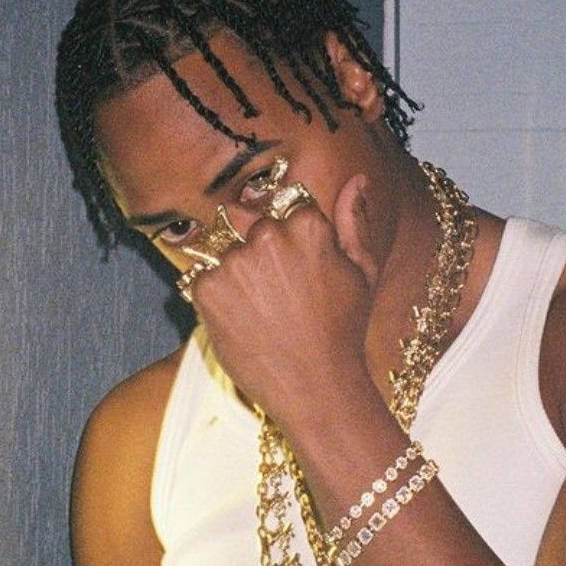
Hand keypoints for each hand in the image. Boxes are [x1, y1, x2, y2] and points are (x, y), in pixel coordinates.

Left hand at [190, 174, 377, 428]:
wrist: (316, 387)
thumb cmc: (344, 331)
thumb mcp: (362, 272)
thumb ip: (354, 220)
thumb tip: (357, 179)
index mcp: (307, 225)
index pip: (287, 208)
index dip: (292, 240)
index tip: (298, 271)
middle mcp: (268, 235)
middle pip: (251, 223)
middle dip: (259, 250)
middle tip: (276, 294)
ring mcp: (234, 261)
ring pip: (226, 251)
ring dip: (236, 274)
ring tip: (261, 312)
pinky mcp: (207, 288)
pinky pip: (203, 278)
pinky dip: (217, 297)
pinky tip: (243, 321)